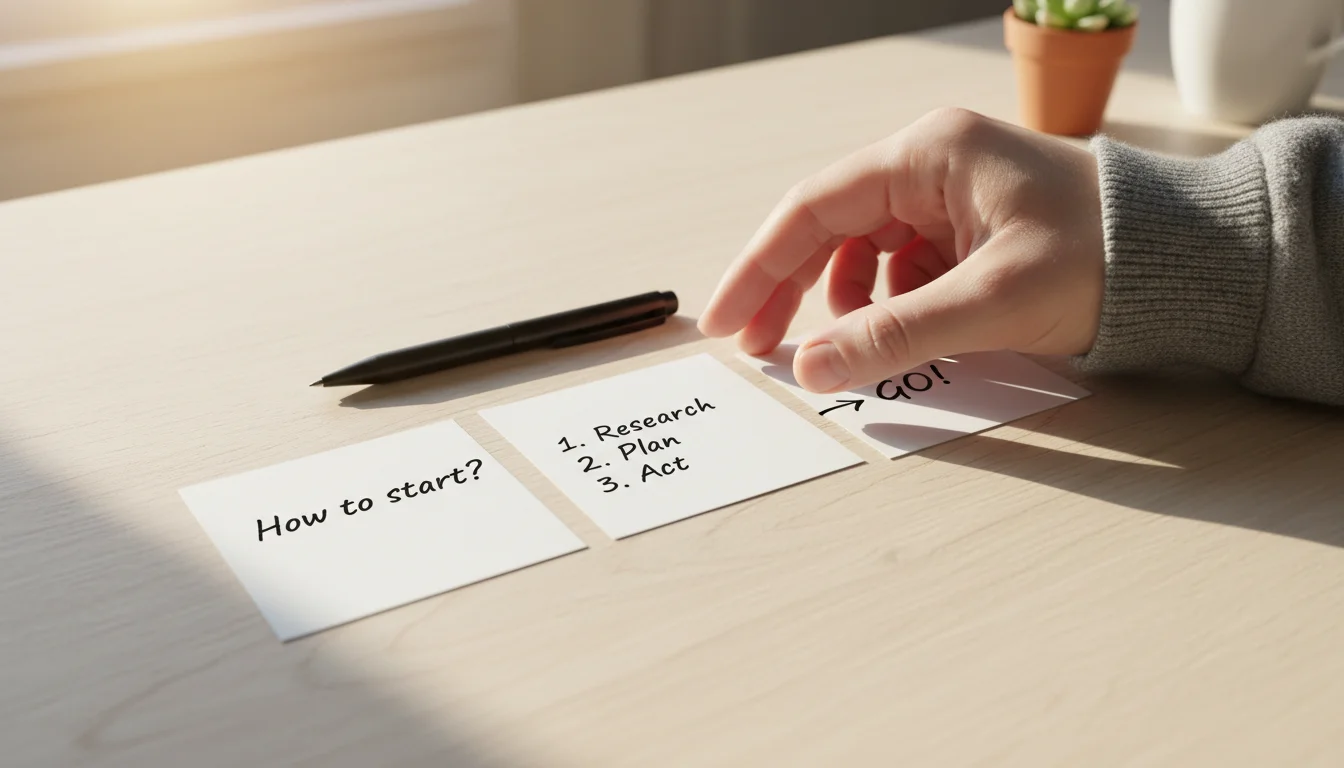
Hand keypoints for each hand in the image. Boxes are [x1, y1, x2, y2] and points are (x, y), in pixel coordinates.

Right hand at [698, 108, 1105, 392]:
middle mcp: (931, 164)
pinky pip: (904, 265)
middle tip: (758, 348)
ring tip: (849, 348)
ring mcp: (951, 195)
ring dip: (844, 301)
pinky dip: (889, 303)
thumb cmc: (1104, 261)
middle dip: (790, 289)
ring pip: (864, 249)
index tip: (727, 322)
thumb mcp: (991, 302)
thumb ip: (895, 334)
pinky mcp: (970, 226)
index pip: (812, 209)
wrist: (1188, 262)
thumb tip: (809, 366)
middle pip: (829, 227)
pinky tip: (901, 332)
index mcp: (928, 156)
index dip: (759, 267)